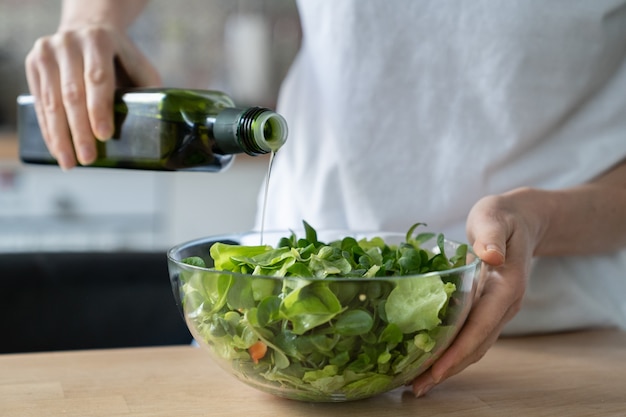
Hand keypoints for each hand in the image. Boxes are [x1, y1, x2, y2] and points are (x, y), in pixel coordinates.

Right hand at [25, 24, 159, 169]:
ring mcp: (47, 51)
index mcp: (99, 40)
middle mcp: (69, 43)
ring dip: (60, 136)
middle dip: (79, 131)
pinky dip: (48, 129)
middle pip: (72, 93)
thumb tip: (160, 131)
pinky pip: (39, 103)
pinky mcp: (33, 64)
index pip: (98, 78)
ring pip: (51, 101)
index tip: (104, 136)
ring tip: (69, 163)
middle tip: (88, 159)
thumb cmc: (122, 59)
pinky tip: (57, 149)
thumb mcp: (139, 68)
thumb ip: (147, 92)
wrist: (89, 30)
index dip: (99, 109)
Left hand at [412, 188, 544, 396]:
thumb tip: (491, 256)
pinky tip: (432, 360)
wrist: (522, 221)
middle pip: (476, 345)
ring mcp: (498, 310)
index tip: (435, 371)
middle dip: (448, 369)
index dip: (457, 351)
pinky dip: (453, 352)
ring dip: (449, 367)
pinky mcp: (488, 309)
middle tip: (417, 388)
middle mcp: (504, 305)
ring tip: (419, 384)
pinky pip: (471, 337)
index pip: (480, 326)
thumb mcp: (494, 217)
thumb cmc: (502, 217)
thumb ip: (491, 236)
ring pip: (474, 346)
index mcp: (506, 286)